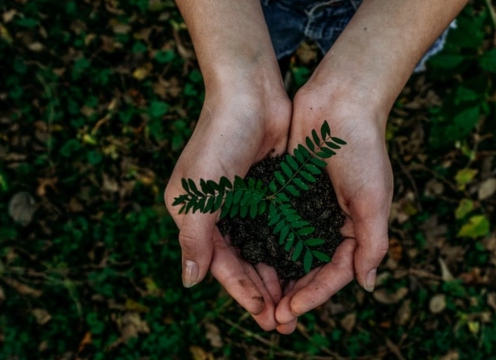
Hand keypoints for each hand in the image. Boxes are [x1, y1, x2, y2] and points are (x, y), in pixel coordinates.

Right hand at [164, 84, 290, 330]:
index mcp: (195, 215)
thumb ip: (194, 238)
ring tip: (297, 303)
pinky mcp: (269, 189)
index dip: (242, 291)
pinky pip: (280, 227)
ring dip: (278, 276)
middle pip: (243, 262)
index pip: (220, 264)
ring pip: (263, 249)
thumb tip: (190, 282)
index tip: (265, 315)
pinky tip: (305, 266)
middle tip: (285, 321)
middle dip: (263, 292)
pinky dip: (290, 248)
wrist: (250, 92)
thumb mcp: (199, 192)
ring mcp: (246, 201)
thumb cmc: (219, 138)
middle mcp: (219, 212)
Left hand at [274, 85, 392, 333]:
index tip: (291, 310)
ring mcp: (307, 208)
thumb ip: (372, 243)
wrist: (340, 101)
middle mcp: (330, 222)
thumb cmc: (363, 149)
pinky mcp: (287, 191)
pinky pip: (274, 224)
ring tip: (258, 298)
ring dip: (276, 275)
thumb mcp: (374, 199)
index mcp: (355, 228)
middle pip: (310, 268)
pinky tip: (247, 259)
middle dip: (293, 294)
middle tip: (272, 318)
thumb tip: (367, 285)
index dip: (315, 294)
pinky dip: (264, 244)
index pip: (335, 272)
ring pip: (289, 251)